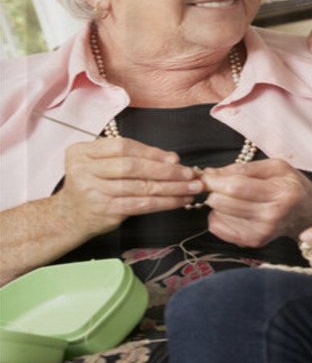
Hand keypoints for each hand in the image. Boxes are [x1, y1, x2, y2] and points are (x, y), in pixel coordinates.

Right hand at [59, 137, 202, 237]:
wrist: (69, 216)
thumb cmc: (92, 185)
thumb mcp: (102, 164)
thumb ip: (131, 157)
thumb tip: (172, 158)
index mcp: (83, 152)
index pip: (123, 147)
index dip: (152, 152)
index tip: (175, 159)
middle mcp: (84, 170)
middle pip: (134, 166)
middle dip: (166, 170)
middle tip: (190, 173)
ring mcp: (94, 191)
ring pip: (141, 187)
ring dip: (172, 188)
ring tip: (191, 188)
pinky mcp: (105, 210)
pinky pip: (141, 205)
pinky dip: (164, 202)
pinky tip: (179, 201)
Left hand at [202, 159, 311, 248]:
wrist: (306, 214)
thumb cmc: (291, 186)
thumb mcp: (276, 167)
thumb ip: (245, 167)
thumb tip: (212, 173)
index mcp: (280, 194)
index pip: (236, 188)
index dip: (216, 180)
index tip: (208, 175)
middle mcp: (271, 216)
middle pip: (223, 203)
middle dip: (214, 190)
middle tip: (219, 184)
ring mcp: (262, 232)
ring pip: (218, 215)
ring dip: (217, 203)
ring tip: (230, 197)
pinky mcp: (253, 242)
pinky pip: (218, 228)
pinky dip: (218, 216)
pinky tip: (231, 210)